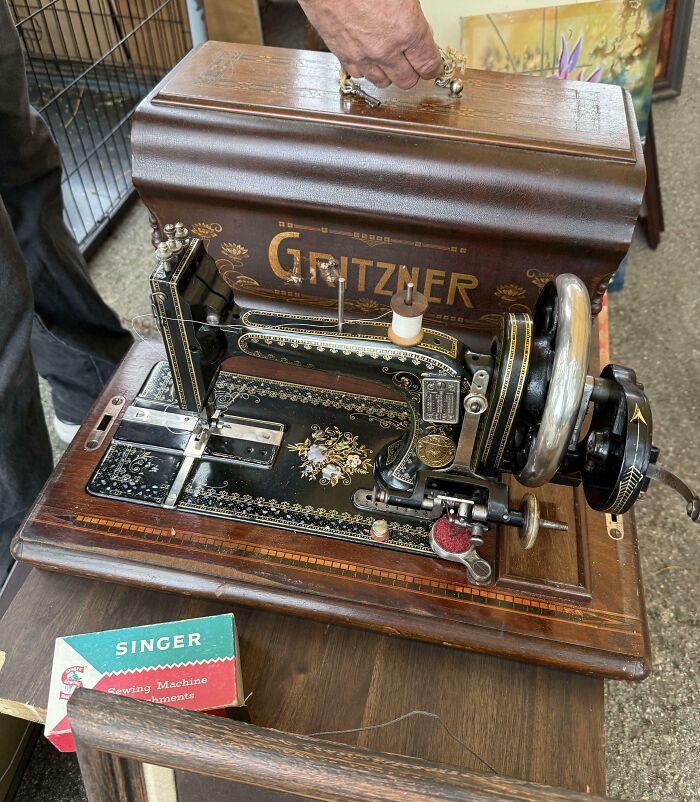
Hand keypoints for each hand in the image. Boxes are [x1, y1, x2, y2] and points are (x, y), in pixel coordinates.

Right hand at [298, 0, 441, 88]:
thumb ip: (411, 15)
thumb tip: (417, 26)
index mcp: (407, 29)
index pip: (428, 64)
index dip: (433, 67)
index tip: (433, 66)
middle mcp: (385, 48)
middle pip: (407, 80)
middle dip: (413, 72)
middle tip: (414, 62)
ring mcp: (362, 55)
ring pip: (383, 81)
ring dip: (390, 73)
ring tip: (391, 60)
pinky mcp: (342, 54)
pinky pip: (359, 74)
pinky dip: (366, 69)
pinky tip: (369, 56)